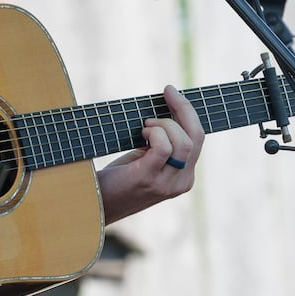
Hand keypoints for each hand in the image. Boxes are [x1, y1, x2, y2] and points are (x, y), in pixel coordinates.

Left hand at [98, 85, 204, 223]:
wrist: (96, 203)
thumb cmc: (119, 177)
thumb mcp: (147, 159)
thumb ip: (163, 143)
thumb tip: (168, 106)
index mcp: (184, 176)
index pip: (198, 139)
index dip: (189, 112)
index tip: (173, 92)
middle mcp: (181, 182)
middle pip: (196, 138)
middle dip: (183, 109)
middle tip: (167, 92)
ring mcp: (167, 184)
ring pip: (183, 142)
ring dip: (164, 124)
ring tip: (145, 126)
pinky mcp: (148, 180)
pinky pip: (164, 148)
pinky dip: (154, 133)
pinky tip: (142, 134)